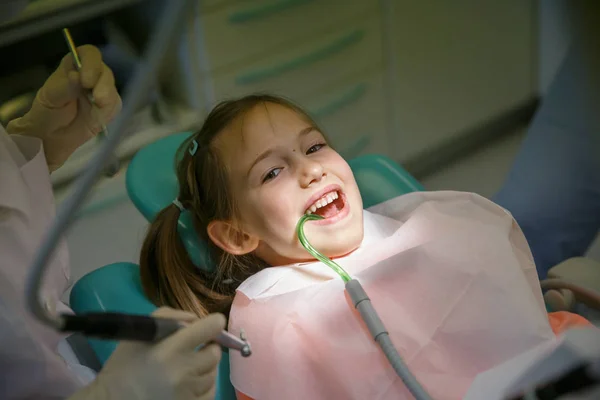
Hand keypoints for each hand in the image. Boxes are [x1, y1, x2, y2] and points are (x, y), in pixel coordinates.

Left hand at [7, 45, 121, 171]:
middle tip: (97, 99)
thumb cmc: (47, 112)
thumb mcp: (51, 96)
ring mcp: (102, 91)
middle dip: (103, 85)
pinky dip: (109, 112)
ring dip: (108, 99)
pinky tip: (98, 117)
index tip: (86, 80)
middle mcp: (91, 75)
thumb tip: (77, 76)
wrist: (52, 136)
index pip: (90, 55)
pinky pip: (116, 106)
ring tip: (97, 109)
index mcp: (74, 65)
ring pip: (113, 90)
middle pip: (105, 72)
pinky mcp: (109, 108)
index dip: (91, 64)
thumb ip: (66, 86)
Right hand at [69, 308, 225, 399]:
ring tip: (183, 370)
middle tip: (192, 351)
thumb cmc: (124, 366)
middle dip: (206, 348)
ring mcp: (188, 393)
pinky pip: (210, 392)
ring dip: (203, 368)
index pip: (210, 328)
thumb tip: (196, 320)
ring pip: (212, 373)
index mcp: (169, 349)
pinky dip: (202, 387)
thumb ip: (171, 317)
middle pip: (214, 353)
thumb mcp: (141, 333)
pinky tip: (186, 385)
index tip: (210, 326)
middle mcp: (182, 372)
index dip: (213, 324)